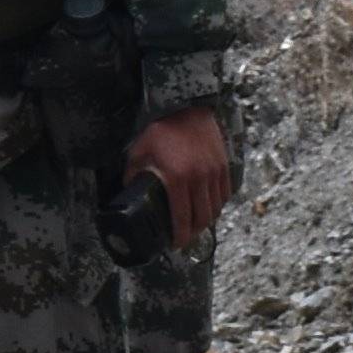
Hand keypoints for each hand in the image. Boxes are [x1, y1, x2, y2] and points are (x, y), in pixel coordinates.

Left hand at [127, 106, 233, 251]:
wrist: (187, 107)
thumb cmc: (160, 130)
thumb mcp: (139, 153)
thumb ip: (133, 176)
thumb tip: (128, 194)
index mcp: (177, 178)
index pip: (182, 218)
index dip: (180, 236)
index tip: (175, 244)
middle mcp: (199, 178)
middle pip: (202, 218)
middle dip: (193, 232)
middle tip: (184, 237)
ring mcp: (214, 172)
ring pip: (216, 208)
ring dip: (206, 220)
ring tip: (196, 224)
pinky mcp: (224, 166)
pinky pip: (225, 193)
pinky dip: (218, 204)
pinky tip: (208, 206)